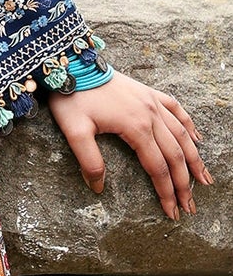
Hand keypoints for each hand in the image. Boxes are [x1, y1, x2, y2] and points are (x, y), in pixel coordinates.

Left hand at [45, 70, 212, 220]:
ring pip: (181, 134)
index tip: (172, 212)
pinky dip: (189, 125)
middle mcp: (151, 115)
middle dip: (184, 184)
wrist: (72, 63)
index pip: (157, 168)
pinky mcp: (148, 93)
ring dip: (194, 159)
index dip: (166, 192)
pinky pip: (177, 109)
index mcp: (136, 128)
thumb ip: (88, 161)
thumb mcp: (74, 132)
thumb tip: (98, 188)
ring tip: (204, 179)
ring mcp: (152, 102)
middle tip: (189, 206)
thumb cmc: (72, 98)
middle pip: (175, 155)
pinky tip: (196, 138)